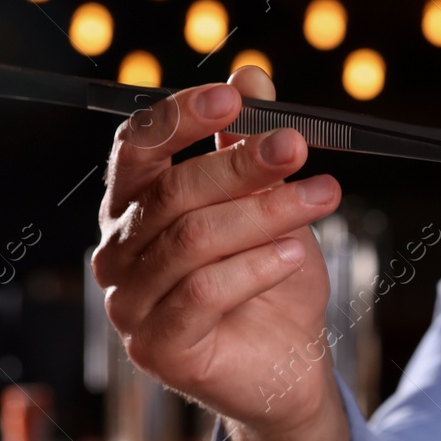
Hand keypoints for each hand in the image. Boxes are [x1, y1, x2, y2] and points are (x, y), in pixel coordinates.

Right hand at [91, 66, 348, 440]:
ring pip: (194, 240)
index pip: (137, 148)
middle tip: (299, 148)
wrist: (290, 365)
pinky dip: (258, 266)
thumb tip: (251, 75)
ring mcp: (128, 304)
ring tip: (322, 199)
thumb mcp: (270, 204)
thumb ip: (249, 146)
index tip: (236, 97)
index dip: (180, 116)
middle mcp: (118, 252)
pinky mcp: (155, 347)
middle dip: (241, 164)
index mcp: (133, 208)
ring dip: (265, 213)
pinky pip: (205, 292)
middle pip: (173, 191)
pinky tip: (296, 253)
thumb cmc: (274, 281)